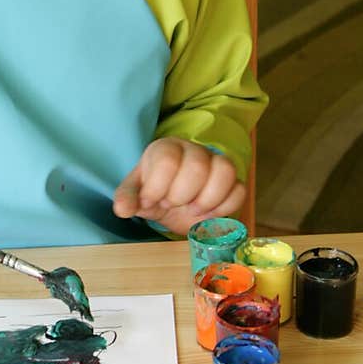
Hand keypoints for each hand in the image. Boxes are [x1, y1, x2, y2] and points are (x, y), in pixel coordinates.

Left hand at [113, 138, 243, 236]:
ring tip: (192, 210)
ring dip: (207, 199)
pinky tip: (208, 215)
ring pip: (225, 171)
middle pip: (197, 166)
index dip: (157, 188)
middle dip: (181, 194)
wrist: (174, 202)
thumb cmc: (155, 192)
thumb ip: (128, 199)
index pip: (167, 160)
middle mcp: (194, 150)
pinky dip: (224, 207)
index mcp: (166, 148)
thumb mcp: (137, 195)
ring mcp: (216, 164)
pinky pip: (239, 190)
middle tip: (171, 205)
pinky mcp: (233, 182)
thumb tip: (122, 209)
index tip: (151, 201)